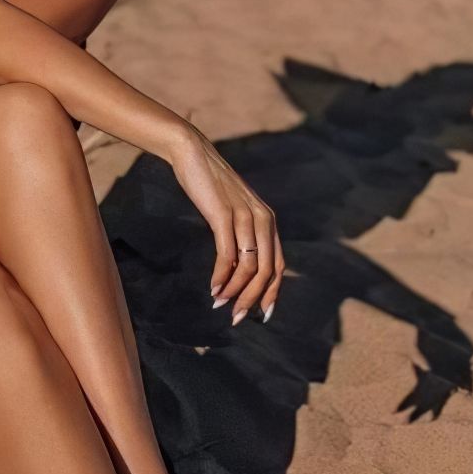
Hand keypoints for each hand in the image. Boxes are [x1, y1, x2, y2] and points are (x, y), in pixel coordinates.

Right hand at [168, 128, 284, 323]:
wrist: (194, 154)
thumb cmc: (210, 185)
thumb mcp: (232, 211)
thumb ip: (241, 234)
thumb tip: (236, 266)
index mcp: (269, 221)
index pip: (278, 266)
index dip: (272, 293)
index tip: (262, 315)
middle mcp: (263, 220)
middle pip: (266, 271)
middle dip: (252, 300)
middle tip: (237, 319)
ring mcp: (245, 217)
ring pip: (248, 266)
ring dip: (234, 291)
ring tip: (219, 304)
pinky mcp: (224, 214)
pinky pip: (227, 254)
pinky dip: (220, 275)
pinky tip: (213, 288)